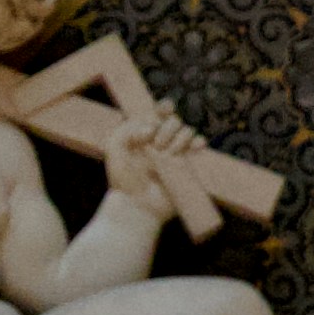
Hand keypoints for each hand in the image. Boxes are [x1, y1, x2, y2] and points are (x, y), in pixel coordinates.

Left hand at [101, 101, 200, 221]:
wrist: (137, 206)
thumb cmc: (122, 179)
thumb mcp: (114, 149)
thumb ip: (126, 129)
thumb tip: (150, 128)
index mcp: (143, 135)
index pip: (157, 114)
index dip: (163, 108)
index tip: (164, 110)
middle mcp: (159, 141)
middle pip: (173, 121)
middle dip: (167, 128)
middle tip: (157, 146)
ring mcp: (174, 153)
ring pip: (186, 131)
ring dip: (181, 137)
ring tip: (169, 153)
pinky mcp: (186, 166)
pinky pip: (198, 147)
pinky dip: (199, 142)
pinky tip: (196, 146)